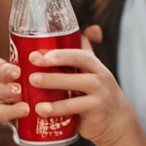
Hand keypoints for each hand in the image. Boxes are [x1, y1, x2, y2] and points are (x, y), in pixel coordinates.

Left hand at [0, 26, 135, 145]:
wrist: (115, 118)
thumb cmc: (95, 88)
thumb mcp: (91, 68)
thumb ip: (84, 49)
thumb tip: (92, 28)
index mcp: (93, 65)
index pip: (79, 55)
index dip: (59, 55)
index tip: (35, 56)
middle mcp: (99, 78)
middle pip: (76, 74)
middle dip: (52, 76)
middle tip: (30, 76)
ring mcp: (99, 97)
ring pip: (75, 94)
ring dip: (55, 98)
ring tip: (34, 97)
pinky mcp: (95, 113)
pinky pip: (76, 111)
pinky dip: (58, 110)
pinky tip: (41, 111)